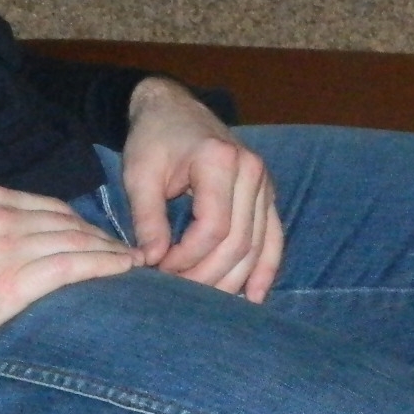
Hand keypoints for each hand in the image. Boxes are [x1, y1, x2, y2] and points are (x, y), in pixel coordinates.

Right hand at [0, 184, 136, 359]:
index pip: (47, 206)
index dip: (75, 220)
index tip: (92, 232)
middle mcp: (3, 217)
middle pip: (67, 222)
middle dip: (98, 234)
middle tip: (121, 247)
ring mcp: (11, 249)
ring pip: (74, 241)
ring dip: (107, 249)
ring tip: (129, 259)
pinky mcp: (15, 284)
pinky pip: (70, 267)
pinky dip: (102, 264)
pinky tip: (122, 267)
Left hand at [120, 77, 282, 301]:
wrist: (172, 108)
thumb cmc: (154, 138)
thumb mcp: (140, 173)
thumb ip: (147, 218)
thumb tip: (151, 261)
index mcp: (220, 160)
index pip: (213, 228)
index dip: (187, 257)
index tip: (160, 268)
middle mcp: (251, 171)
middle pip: (238, 241)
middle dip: (208, 274)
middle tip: (179, 293)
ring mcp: (264, 182)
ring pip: (257, 245)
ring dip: (233, 280)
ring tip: (208, 305)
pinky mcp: (267, 194)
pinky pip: (273, 236)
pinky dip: (265, 268)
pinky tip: (254, 296)